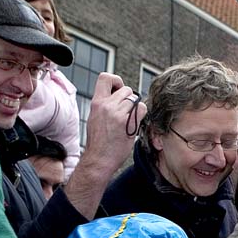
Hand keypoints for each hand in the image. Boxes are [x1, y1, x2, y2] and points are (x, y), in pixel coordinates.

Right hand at [66, 73, 145, 217]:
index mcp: (96, 103)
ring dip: (135, 108)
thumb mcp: (95, 117)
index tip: (118, 90)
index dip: (116, 80)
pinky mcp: (127, 123)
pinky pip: (142, 109)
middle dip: (129, 98)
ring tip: (128, 120)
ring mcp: (117, 114)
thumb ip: (105, 105)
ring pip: (135, 99)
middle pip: (126, 89)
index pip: (105, 77)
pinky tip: (134, 124)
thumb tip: (119, 95)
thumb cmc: (99, 142)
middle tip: (126, 112)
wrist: (98, 159)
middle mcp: (106, 105)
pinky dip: (141, 115)